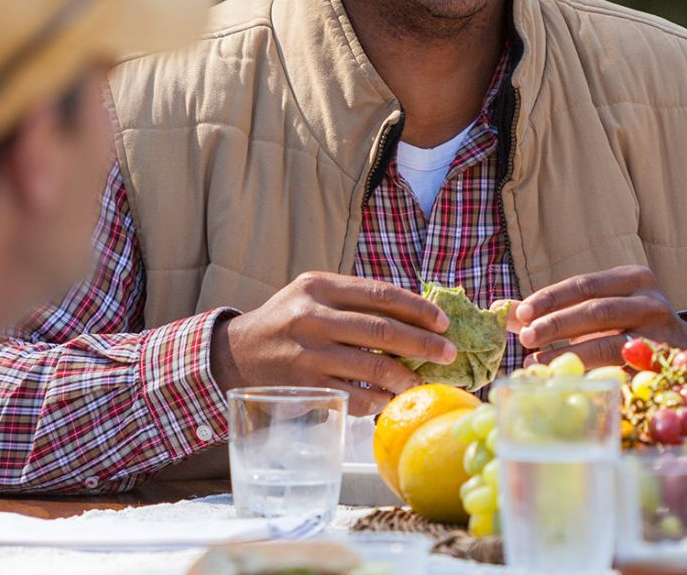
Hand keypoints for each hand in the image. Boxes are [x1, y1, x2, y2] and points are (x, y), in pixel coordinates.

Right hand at [209, 272, 455, 415]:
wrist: (238, 354)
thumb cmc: (287, 322)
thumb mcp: (312, 296)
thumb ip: (354, 301)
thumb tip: (414, 315)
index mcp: (319, 286)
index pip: (380, 294)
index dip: (417, 308)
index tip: (443, 322)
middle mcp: (312, 316)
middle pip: (382, 331)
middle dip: (423, 344)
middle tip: (448, 354)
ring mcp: (307, 352)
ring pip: (372, 367)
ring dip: (406, 377)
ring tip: (423, 382)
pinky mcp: (305, 385)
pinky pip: (354, 395)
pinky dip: (378, 399)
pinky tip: (390, 399)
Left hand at [507, 265, 686, 368]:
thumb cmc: (629, 323)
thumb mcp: (598, 307)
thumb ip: (554, 308)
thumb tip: (502, 309)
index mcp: (631, 278)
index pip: (583, 285)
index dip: (551, 298)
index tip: (522, 313)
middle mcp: (650, 299)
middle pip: (594, 310)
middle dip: (556, 325)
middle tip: (526, 338)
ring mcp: (662, 332)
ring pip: (609, 342)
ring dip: (568, 352)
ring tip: (536, 362)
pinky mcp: (666, 364)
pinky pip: (623, 370)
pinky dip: (591, 374)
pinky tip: (568, 378)